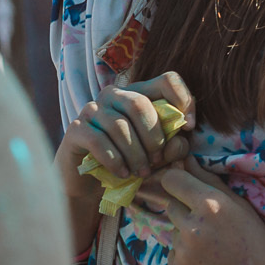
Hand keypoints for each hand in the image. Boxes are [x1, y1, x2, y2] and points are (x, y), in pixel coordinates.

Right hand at [57, 72, 195, 213]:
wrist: (90, 184)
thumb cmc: (130, 163)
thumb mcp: (159, 156)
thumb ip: (174, 146)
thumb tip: (179, 138)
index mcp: (138, 93)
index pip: (166, 80)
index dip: (183, 99)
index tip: (189, 127)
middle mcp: (113, 95)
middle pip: (140, 103)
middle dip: (154, 136)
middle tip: (157, 160)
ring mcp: (91, 109)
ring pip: (119, 125)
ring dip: (135, 153)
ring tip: (141, 172)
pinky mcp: (75, 129)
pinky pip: (99, 141)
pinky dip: (115, 160)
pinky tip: (123, 173)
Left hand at [135, 163, 264, 264]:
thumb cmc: (259, 244)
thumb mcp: (241, 207)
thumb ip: (211, 182)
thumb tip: (186, 161)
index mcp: (210, 204)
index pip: (173, 180)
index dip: (176, 180)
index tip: (182, 186)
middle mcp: (191, 226)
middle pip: (171, 206)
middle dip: (186, 211)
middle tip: (210, 226)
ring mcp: (181, 252)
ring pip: (174, 232)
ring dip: (187, 236)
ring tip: (214, 249)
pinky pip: (174, 255)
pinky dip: (186, 257)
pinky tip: (208, 264)